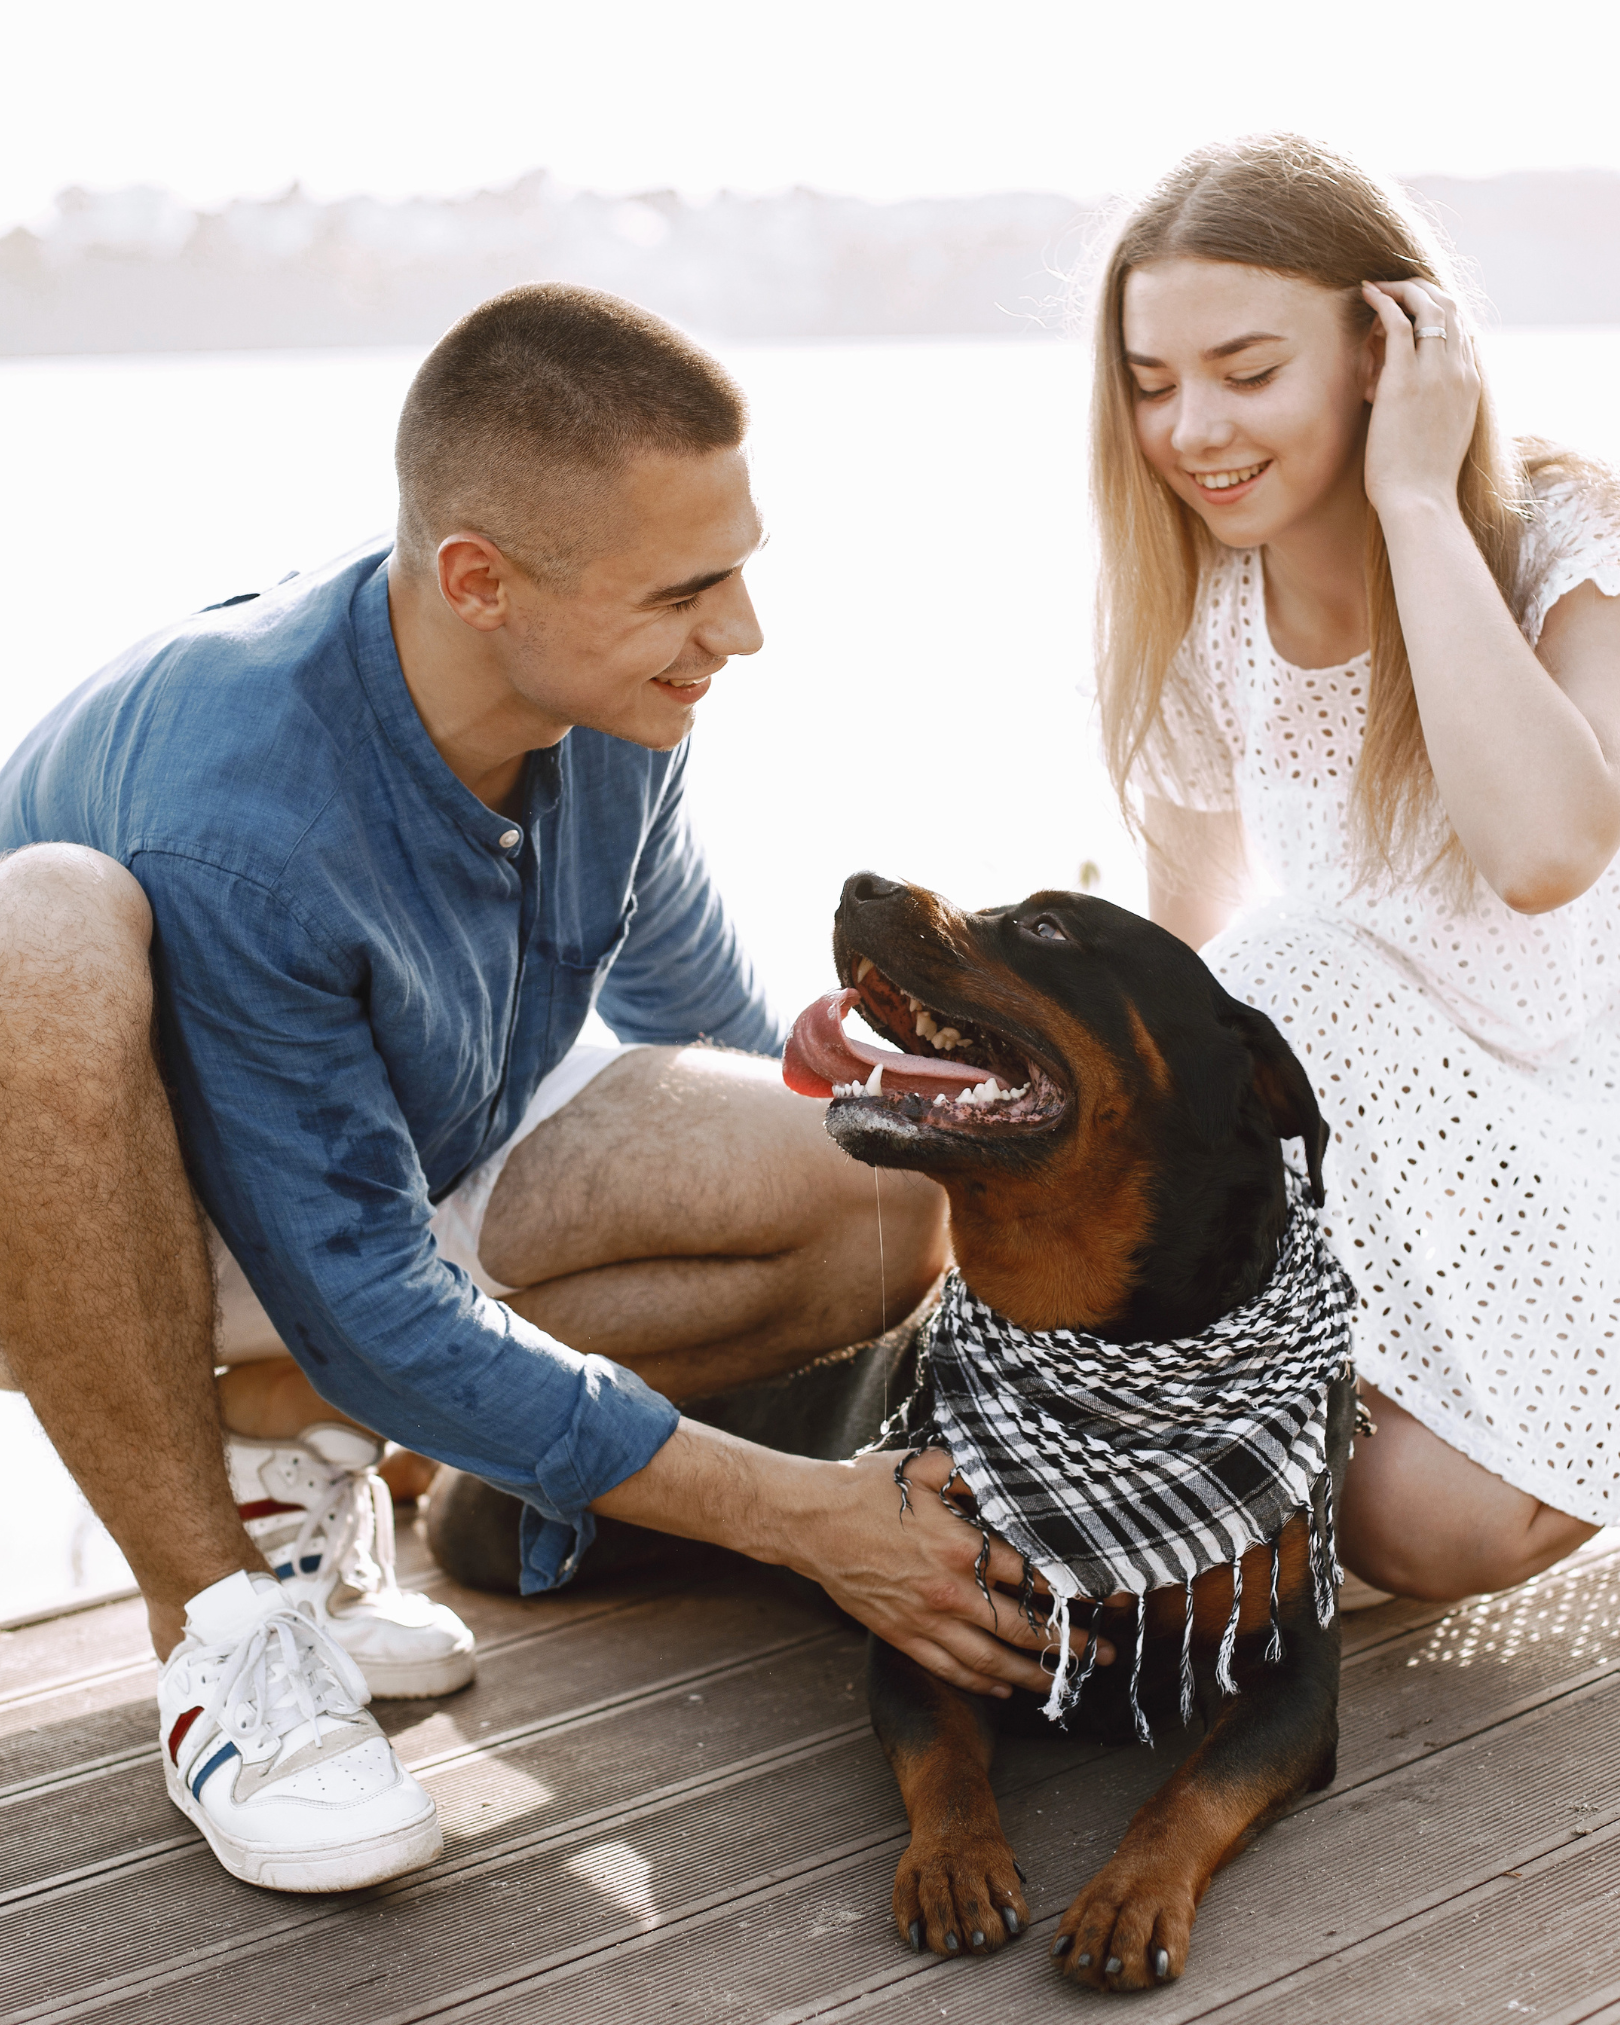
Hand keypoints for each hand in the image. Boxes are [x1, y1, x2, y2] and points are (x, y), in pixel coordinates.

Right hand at [786, 1447, 1114, 1698]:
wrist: (809, 1521)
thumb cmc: (866, 1488)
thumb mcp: (924, 1466)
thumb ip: (972, 1473)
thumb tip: (1012, 1474)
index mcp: (960, 1546)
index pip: (1032, 1577)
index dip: (1074, 1591)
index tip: (1106, 1600)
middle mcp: (949, 1590)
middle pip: (1023, 1628)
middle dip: (1070, 1645)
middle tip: (1105, 1654)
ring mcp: (925, 1619)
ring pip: (992, 1660)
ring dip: (1035, 1675)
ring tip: (1067, 1684)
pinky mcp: (903, 1635)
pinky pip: (952, 1669)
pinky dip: (985, 1683)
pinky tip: (1007, 1687)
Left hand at [1360, 279, 1481, 521]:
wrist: (1420, 500)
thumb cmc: (1423, 479)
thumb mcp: (1443, 436)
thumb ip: (1438, 408)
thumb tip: (1416, 400)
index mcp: (1470, 383)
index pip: (1462, 329)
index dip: (1438, 311)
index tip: (1413, 310)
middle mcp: (1459, 370)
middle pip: (1450, 307)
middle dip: (1422, 290)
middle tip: (1395, 288)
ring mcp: (1435, 372)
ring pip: (1428, 306)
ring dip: (1403, 289)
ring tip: (1379, 287)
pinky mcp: (1405, 379)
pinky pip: (1399, 324)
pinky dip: (1384, 301)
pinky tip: (1368, 293)